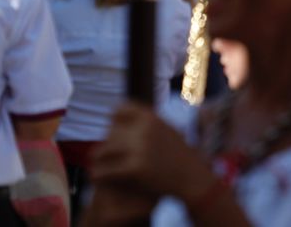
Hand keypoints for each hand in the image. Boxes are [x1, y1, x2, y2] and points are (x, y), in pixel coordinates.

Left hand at [90, 102, 218, 206]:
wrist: (193, 178)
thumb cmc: (179, 156)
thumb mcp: (166, 130)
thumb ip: (146, 124)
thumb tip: (119, 114)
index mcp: (152, 116)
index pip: (118, 110)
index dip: (114, 123)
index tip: (114, 137)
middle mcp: (145, 128)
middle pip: (109, 134)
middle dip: (106, 146)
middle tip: (104, 159)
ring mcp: (139, 148)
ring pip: (101, 151)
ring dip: (98, 161)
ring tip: (98, 168)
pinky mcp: (134, 168)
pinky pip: (104, 171)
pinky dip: (99, 176)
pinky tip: (100, 180)